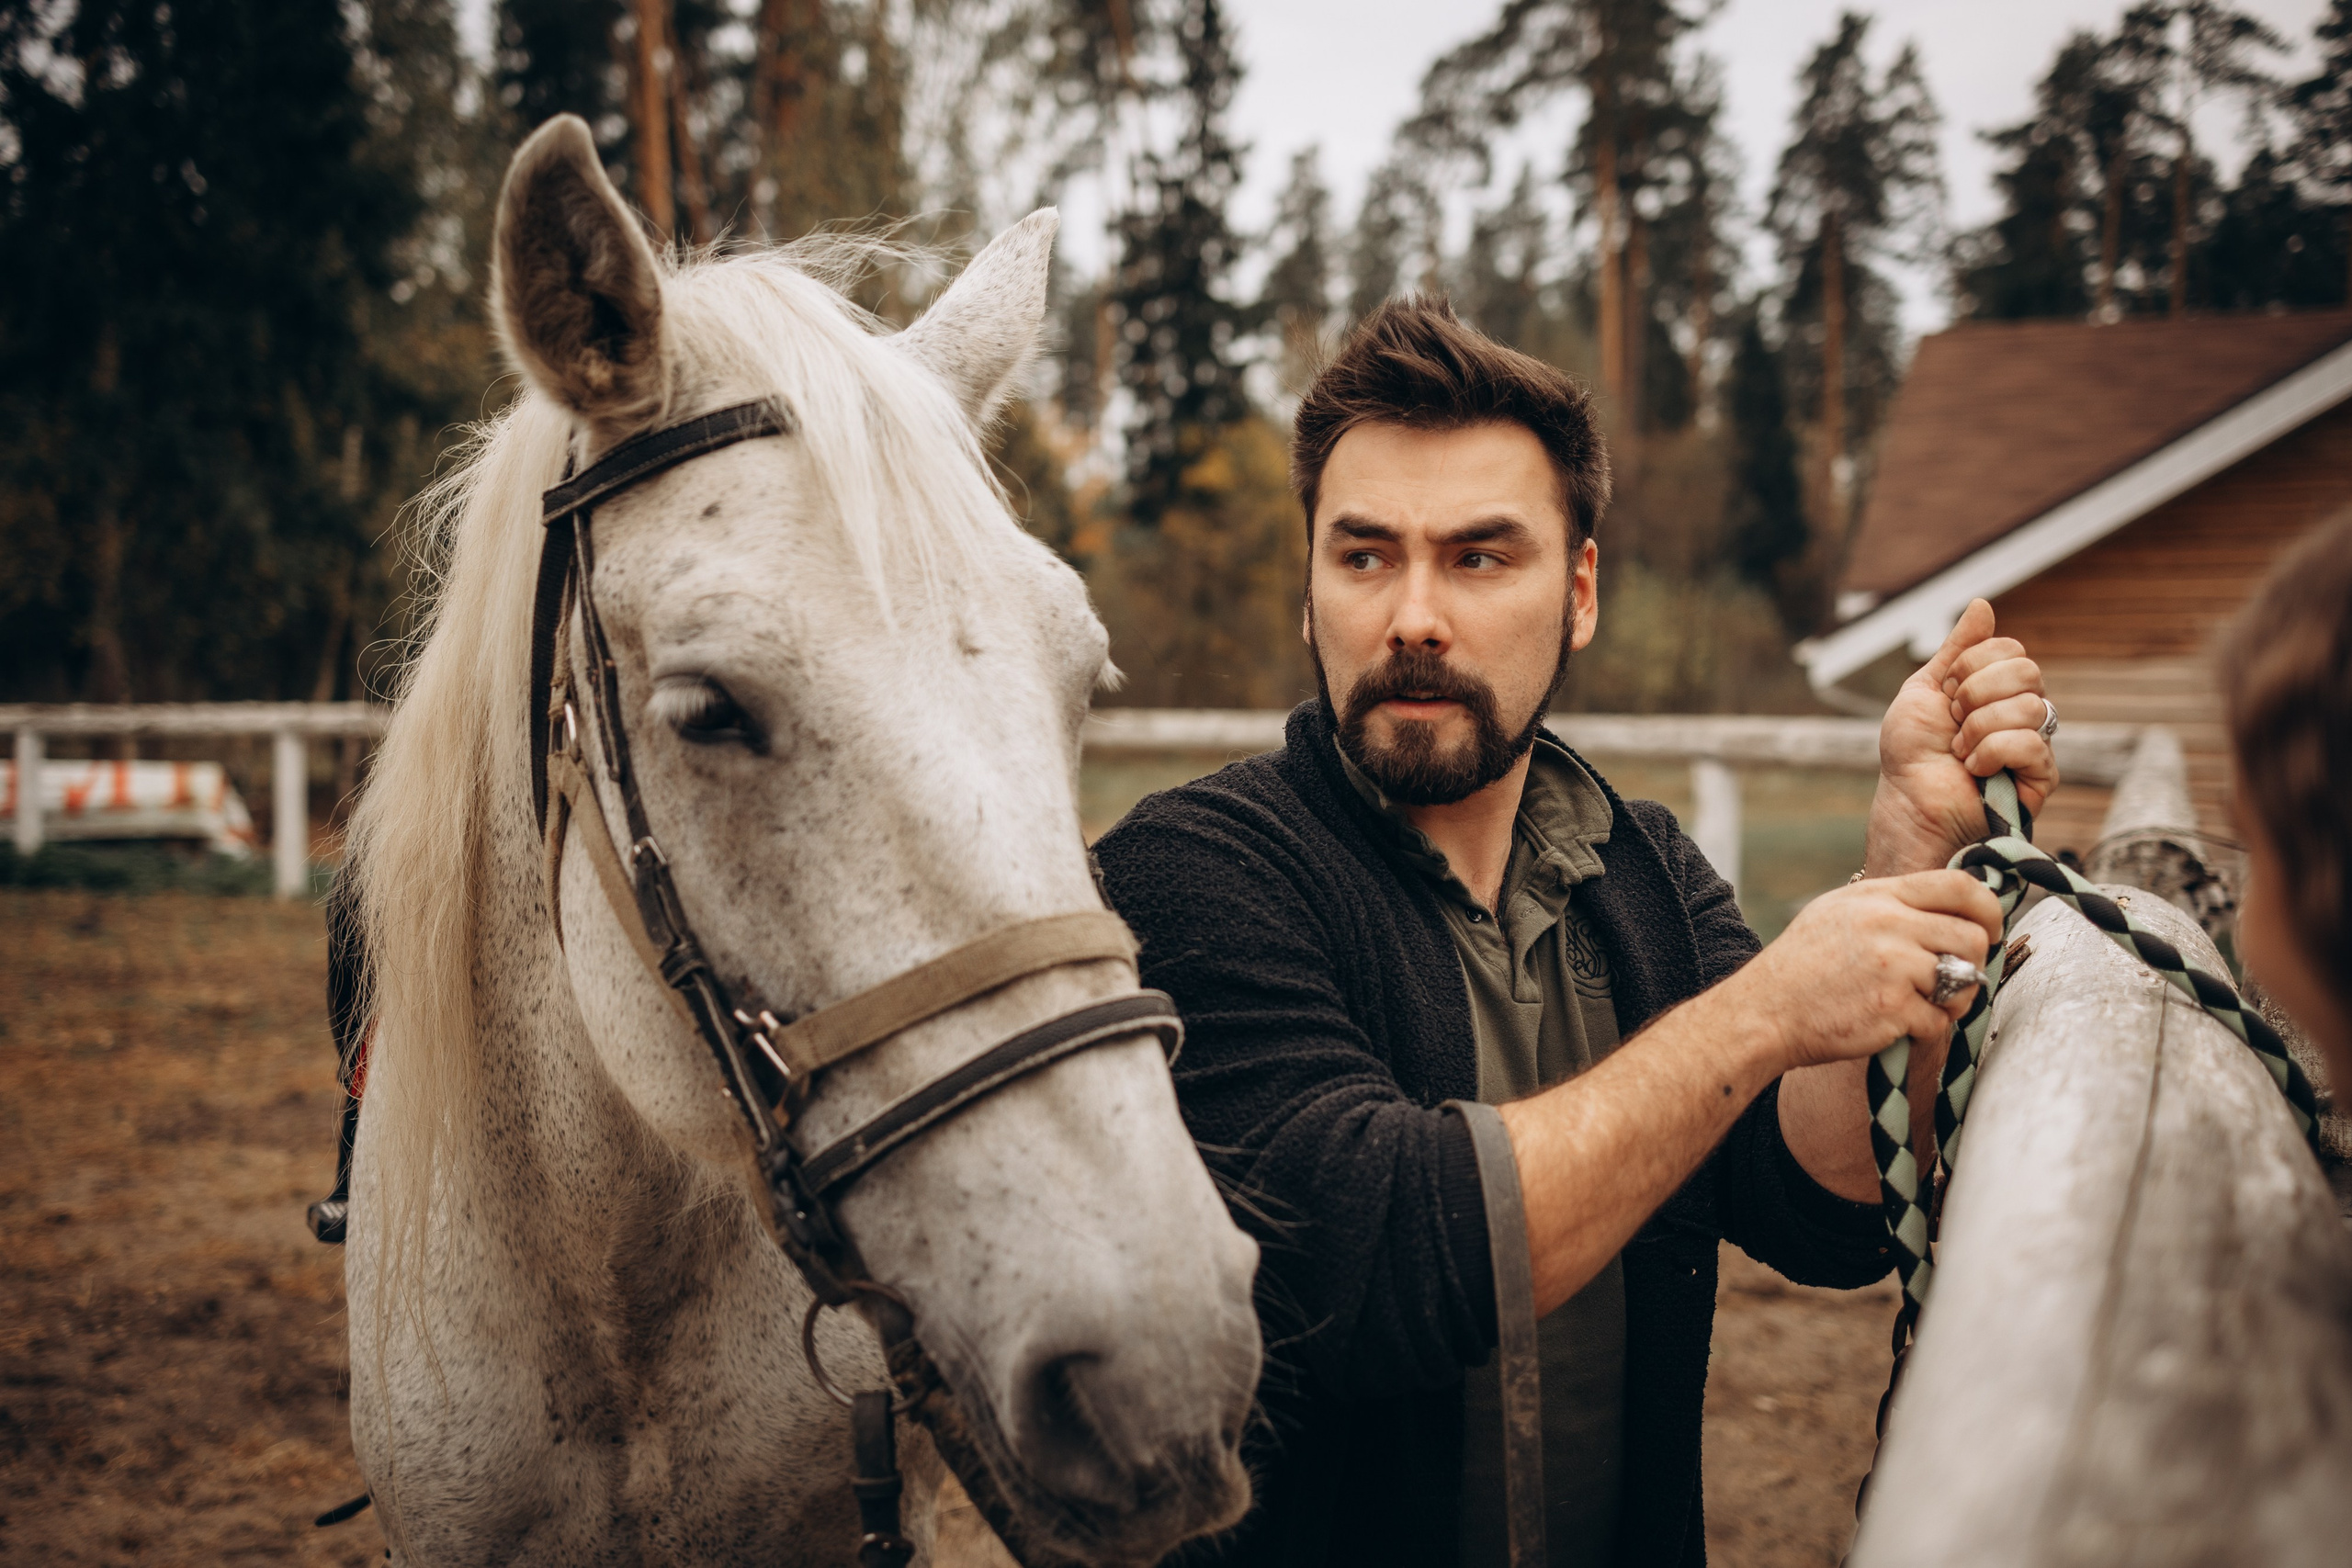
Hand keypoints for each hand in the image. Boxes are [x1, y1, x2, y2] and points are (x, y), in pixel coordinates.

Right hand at [1735, 871, 2002, 1071]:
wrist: (1764, 1011)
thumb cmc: (1802, 966)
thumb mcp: (1838, 912)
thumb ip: (1891, 906)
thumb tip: (1949, 912)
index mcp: (1877, 896)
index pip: (1959, 886)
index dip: (1988, 909)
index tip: (1988, 930)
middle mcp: (1887, 924)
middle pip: (1971, 936)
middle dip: (1975, 962)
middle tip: (1957, 978)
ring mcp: (1892, 967)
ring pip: (1965, 979)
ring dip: (1956, 998)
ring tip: (1927, 1004)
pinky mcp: (1893, 1008)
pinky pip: (1940, 1020)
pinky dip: (1925, 1028)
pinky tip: (1896, 1025)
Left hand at [1866, 598, 2058, 876]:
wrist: (1908, 800)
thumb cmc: (1912, 751)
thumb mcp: (1926, 689)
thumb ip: (1957, 649)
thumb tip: (1982, 604)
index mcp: (1997, 687)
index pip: (2010, 649)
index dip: (1969, 668)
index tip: (1945, 696)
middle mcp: (2022, 710)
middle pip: (2027, 671)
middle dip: (1975, 694)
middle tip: (1953, 721)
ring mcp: (2035, 742)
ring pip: (2031, 707)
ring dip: (1978, 728)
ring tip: (1960, 751)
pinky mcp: (2042, 776)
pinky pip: (2031, 743)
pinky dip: (1992, 753)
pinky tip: (1975, 769)